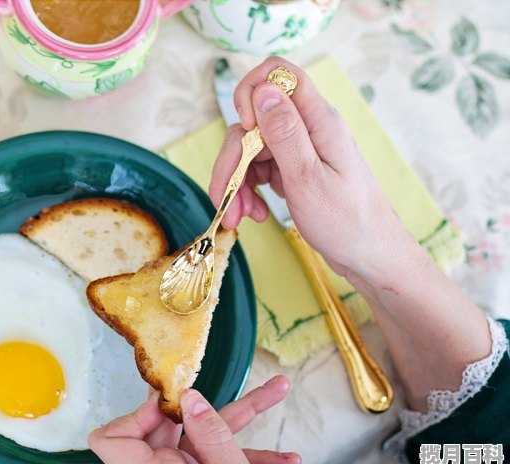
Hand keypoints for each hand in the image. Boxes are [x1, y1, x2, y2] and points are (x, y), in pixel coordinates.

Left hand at [89, 375, 300, 463]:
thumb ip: (212, 435)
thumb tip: (190, 398)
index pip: (110, 440)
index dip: (135, 415)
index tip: (171, 404)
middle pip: (163, 429)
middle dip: (203, 406)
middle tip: (225, 385)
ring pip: (201, 440)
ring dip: (242, 421)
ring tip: (277, 392)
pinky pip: (218, 461)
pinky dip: (250, 457)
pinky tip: (285, 461)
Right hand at [209, 57, 420, 282]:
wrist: (369, 257)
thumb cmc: (347, 222)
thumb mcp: (308, 179)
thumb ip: (284, 133)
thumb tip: (262, 90)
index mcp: (318, 121)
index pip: (279, 74)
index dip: (251, 92)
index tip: (244, 129)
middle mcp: (308, 129)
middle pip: (253, 122)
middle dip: (233, 159)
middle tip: (226, 200)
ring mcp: (300, 149)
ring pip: (250, 148)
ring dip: (236, 182)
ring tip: (240, 216)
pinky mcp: (293, 169)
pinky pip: (258, 168)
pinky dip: (248, 191)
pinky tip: (253, 213)